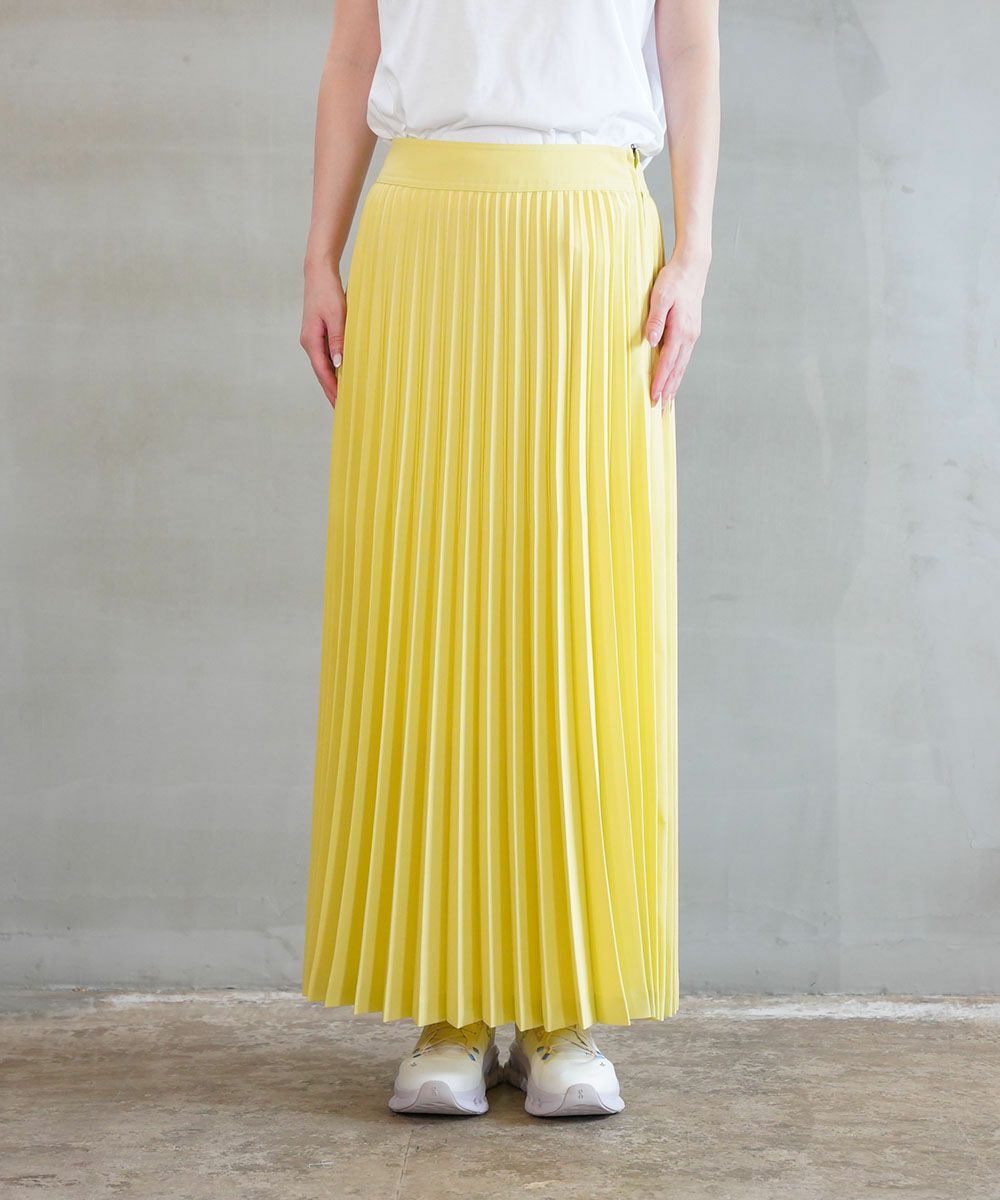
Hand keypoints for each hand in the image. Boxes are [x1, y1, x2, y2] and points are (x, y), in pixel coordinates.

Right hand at [300, 261, 345, 408]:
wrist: (318, 274)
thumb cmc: (328, 293)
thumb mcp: (336, 316)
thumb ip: (338, 340)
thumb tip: (339, 364)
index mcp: (311, 341)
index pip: (323, 372)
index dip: (332, 390)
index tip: (340, 405)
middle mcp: (309, 342)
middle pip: (321, 373)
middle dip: (331, 392)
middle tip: (341, 410)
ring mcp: (312, 339)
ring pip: (322, 366)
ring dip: (331, 382)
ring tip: (342, 398)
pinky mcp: (317, 334)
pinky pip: (325, 357)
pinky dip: (332, 369)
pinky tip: (340, 375)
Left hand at [644, 250, 708, 409]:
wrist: (693, 267)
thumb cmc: (673, 280)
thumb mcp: (660, 296)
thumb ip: (655, 319)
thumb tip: (651, 341)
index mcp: (680, 331)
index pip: (668, 363)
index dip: (660, 382)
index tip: (654, 399)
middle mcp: (689, 337)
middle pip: (677, 371)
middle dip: (668, 393)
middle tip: (660, 413)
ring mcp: (692, 335)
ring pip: (682, 367)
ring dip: (674, 386)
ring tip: (667, 403)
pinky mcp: (691, 332)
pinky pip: (683, 358)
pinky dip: (677, 373)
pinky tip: (673, 380)